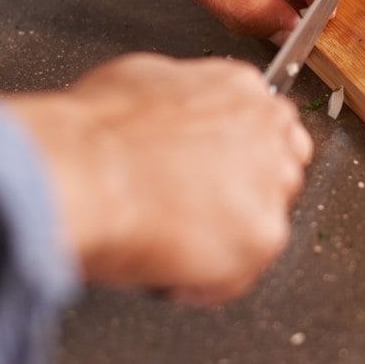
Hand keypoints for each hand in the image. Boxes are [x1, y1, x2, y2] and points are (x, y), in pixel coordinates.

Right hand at [1, 53, 310, 305]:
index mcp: (239, 89)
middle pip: (279, 173)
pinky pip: (239, 274)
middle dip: (241, 197)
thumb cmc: (95, 133)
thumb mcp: (139, 80)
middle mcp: (267, 132)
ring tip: (170, 242)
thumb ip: (179, 98)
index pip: (268, 126)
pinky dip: (204, 283)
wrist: (85, 172)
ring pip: (262, 226)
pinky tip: (167, 269)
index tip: (215, 175)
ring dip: (223, 240)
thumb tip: (171, 114)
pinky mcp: (263, 236)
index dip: (238, 157)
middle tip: (192, 213)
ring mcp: (270, 185)